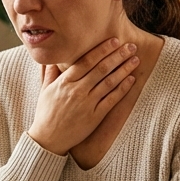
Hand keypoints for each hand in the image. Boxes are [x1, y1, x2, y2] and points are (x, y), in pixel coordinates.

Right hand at [26, 37, 138, 154]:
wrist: (48, 140)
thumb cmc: (45, 114)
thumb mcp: (44, 91)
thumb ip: (50, 73)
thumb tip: (52, 58)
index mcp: (64, 82)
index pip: (85, 61)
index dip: (101, 50)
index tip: (113, 41)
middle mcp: (76, 91)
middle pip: (100, 69)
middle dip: (117, 55)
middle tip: (130, 46)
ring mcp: (87, 104)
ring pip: (109, 82)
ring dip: (123, 69)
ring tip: (135, 59)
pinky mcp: (95, 116)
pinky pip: (112, 99)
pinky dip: (122, 88)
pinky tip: (131, 79)